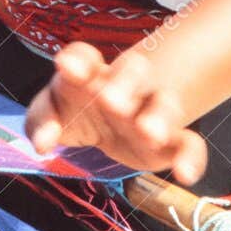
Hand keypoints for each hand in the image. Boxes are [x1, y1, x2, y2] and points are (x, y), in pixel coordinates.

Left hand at [24, 41, 207, 184]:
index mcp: (90, 74)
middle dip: (124, 83)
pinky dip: (191, 158)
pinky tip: (185, 174)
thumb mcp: (53, 112)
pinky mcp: (171, 141)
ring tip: (149, 132)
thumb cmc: (78, 110)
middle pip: (134, 70)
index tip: (66, 67)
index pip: (86, 56)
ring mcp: (150, 111)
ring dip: (158, 116)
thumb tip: (43, 145)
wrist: (115, 124)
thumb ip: (40, 123)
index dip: (78, 59)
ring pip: (164, 104)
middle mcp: (125, 86)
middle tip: (110, 101)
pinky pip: (189, 144)